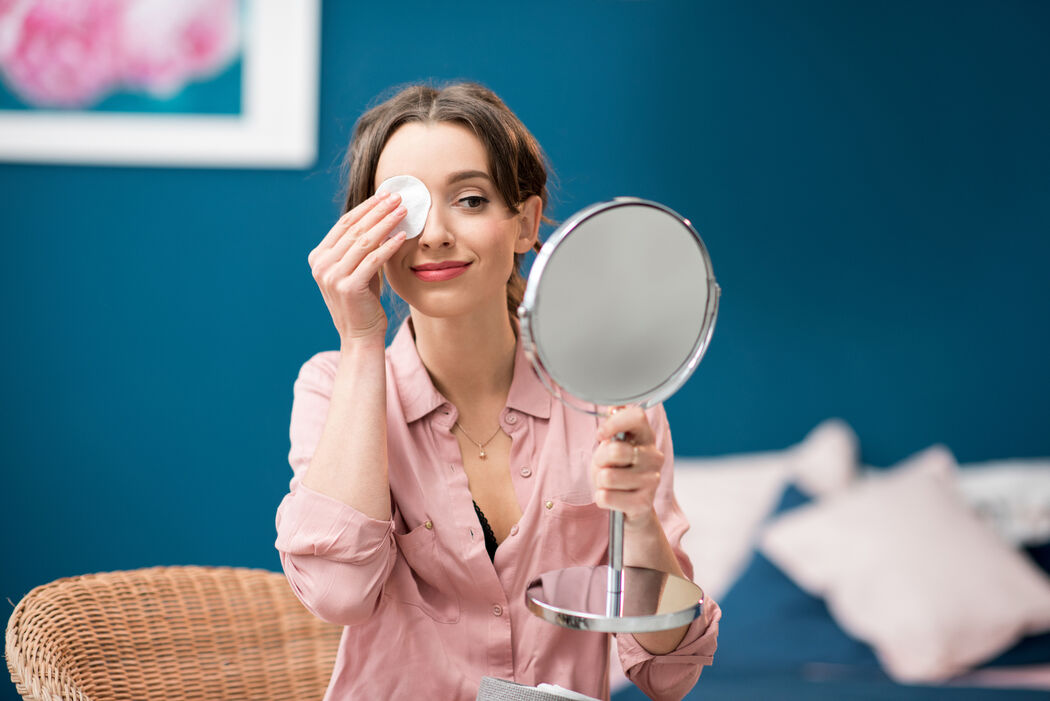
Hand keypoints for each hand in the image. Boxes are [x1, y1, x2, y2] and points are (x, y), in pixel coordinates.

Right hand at [307, 192, 407, 345]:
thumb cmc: (363, 301)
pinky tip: (403, 236)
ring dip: (386, 223)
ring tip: (404, 211)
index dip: (366, 207)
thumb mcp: (357, 269)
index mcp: (318, 257)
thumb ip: (360, 246)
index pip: (344, 224)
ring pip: (364, 241)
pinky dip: (389, 246)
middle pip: (354, 229)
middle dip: (378, 210)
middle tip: (398, 197)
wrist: (360, 336)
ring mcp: (332, 276)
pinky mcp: (348, 287)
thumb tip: (380, 215)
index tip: (385, 194)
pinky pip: (373, 260)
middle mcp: (321, 265)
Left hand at [591, 406, 663, 527]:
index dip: (614, 423)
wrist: (629, 507)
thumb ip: (614, 426)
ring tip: (610, 484)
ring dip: (600, 482)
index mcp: (646, 437)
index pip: (637, 416)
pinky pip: (606, 497)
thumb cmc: (618, 470)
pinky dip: (602, 499)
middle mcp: (654, 457)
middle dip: (600, 460)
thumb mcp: (612, 445)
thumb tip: (613, 407)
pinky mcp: (644, 503)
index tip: (601, 435)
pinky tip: (613, 498)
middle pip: (615, 450)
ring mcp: (652, 481)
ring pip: (607, 477)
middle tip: (605, 466)